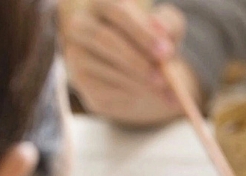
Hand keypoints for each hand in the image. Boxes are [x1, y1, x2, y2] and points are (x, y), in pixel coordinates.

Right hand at [60, 0, 200, 124]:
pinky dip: (131, 95)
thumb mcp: (167, 31)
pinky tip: (148, 96)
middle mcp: (82, 25)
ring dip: (140, 83)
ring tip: (165, 92)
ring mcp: (77, 53)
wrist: (141, 74)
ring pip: (107, 69)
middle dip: (137, 61)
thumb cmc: (153, 44)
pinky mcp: (80, 80)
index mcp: (103, 4)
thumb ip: (168, 25)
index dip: (142, 33)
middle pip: (105, 40)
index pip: (118, 11)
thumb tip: (160, 28)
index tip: (166, 53)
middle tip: (163, 79)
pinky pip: (105, 90)